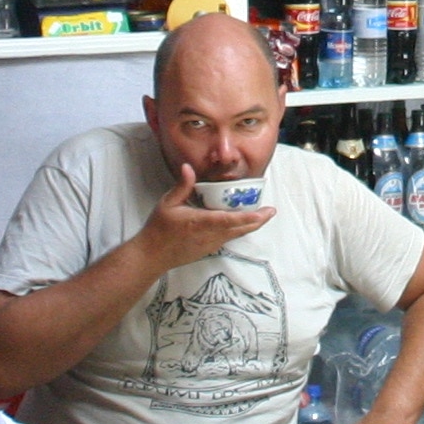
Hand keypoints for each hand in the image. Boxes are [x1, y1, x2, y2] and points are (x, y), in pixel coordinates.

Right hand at [133, 165, 272, 273]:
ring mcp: (210, 244)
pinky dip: (239, 230)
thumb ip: (182, 186)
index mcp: (200, 222)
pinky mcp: (209, 249)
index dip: (248, 217)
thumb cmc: (159, 228)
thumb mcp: (168, 203)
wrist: (152, 255)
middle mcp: (209, 235)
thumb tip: (188, 167)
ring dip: (250, 225)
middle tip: (271, 211)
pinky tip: (243, 223)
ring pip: (236, 235)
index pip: (228, 220)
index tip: (263, 212)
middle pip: (239, 229)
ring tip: (262, 215)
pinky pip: (229, 239)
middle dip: (257, 221)